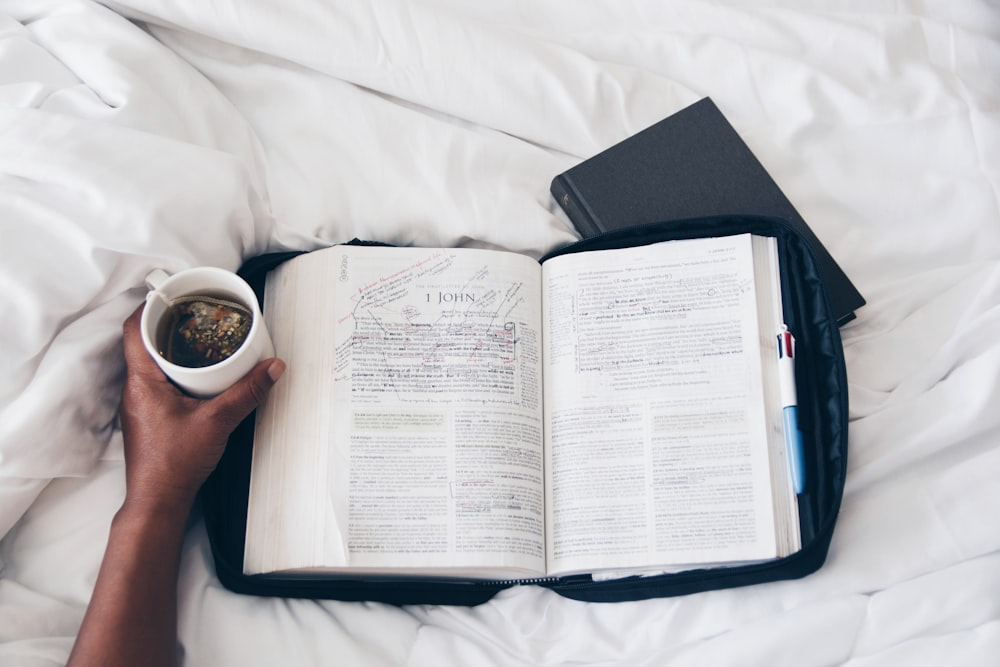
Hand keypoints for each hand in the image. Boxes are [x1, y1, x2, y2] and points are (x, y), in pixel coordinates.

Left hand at [118, 304, 284, 513]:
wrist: (159, 501)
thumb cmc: (175, 465)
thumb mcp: (218, 421)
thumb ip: (247, 392)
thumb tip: (271, 368)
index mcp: (142, 381)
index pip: (134, 330)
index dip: (151, 306)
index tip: (174, 294)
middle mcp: (136, 388)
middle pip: (143, 341)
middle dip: (169, 323)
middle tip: (196, 311)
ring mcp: (141, 402)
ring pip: (153, 361)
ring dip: (174, 346)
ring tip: (203, 336)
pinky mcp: (151, 415)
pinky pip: (161, 380)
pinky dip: (179, 368)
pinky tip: (201, 373)